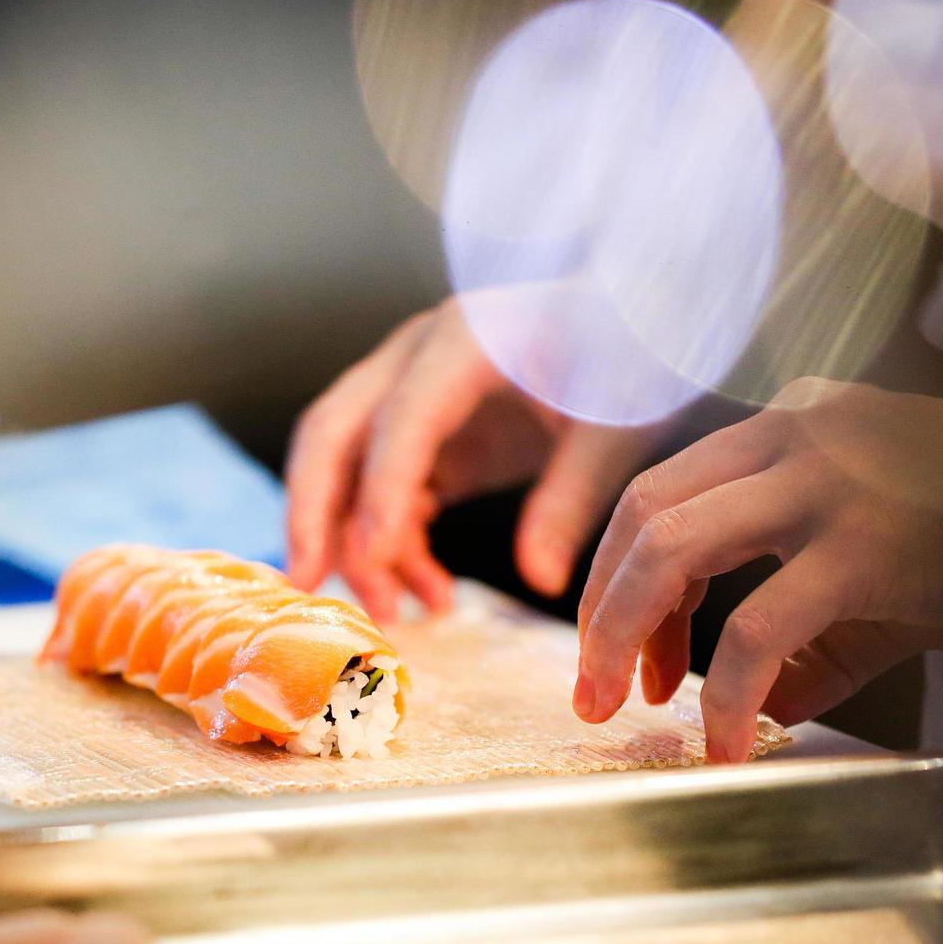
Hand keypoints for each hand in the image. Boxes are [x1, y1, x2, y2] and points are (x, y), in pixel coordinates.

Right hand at [286, 291, 656, 619]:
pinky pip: (384, 490)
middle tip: (306, 583)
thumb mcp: (614, 431)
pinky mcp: (426, 432)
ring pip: (346, 467)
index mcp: (465, 341)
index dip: (382, 487)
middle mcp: (419, 358)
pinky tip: (430, 592)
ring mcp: (413, 392)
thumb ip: (572, 499)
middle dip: (313, 511)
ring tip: (395, 611)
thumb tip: (539, 578)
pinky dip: (393, 542)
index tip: (375, 557)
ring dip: (356, 541)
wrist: (636, 332)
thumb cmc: (629, 364)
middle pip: (333, 431)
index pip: (402, 417)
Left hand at [575, 376, 942, 761]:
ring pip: (672, 550)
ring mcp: (825, 483)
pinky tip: (723, 737)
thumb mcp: (879, 562)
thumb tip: (761, 707)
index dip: (623, 582)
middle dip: (599, 611)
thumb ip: (812, 634)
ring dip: (626, 635)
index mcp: (781, 429)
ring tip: (622, 705)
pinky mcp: (867, 545)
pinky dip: (724, 689)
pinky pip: (760, 624)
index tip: (630, 656)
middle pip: (643, 516)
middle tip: (594, 689)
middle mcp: (788, 436)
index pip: (659, 497)